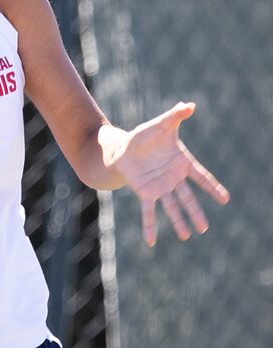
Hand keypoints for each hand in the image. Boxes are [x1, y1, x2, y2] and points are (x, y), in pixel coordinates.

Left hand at [108, 102, 229, 246]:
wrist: (123, 147)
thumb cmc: (144, 136)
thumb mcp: (161, 124)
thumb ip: (175, 116)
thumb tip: (189, 105)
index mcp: (182, 163)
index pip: (201, 177)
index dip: (212, 187)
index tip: (225, 199)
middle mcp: (173, 179)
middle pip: (187, 198)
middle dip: (196, 212)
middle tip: (205, 228)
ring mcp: (159, 187)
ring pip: (172, 207)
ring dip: (179, 222)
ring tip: (187, 236)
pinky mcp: (145, 192)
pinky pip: (148, 211)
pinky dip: (150, 226)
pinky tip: (152, 242)